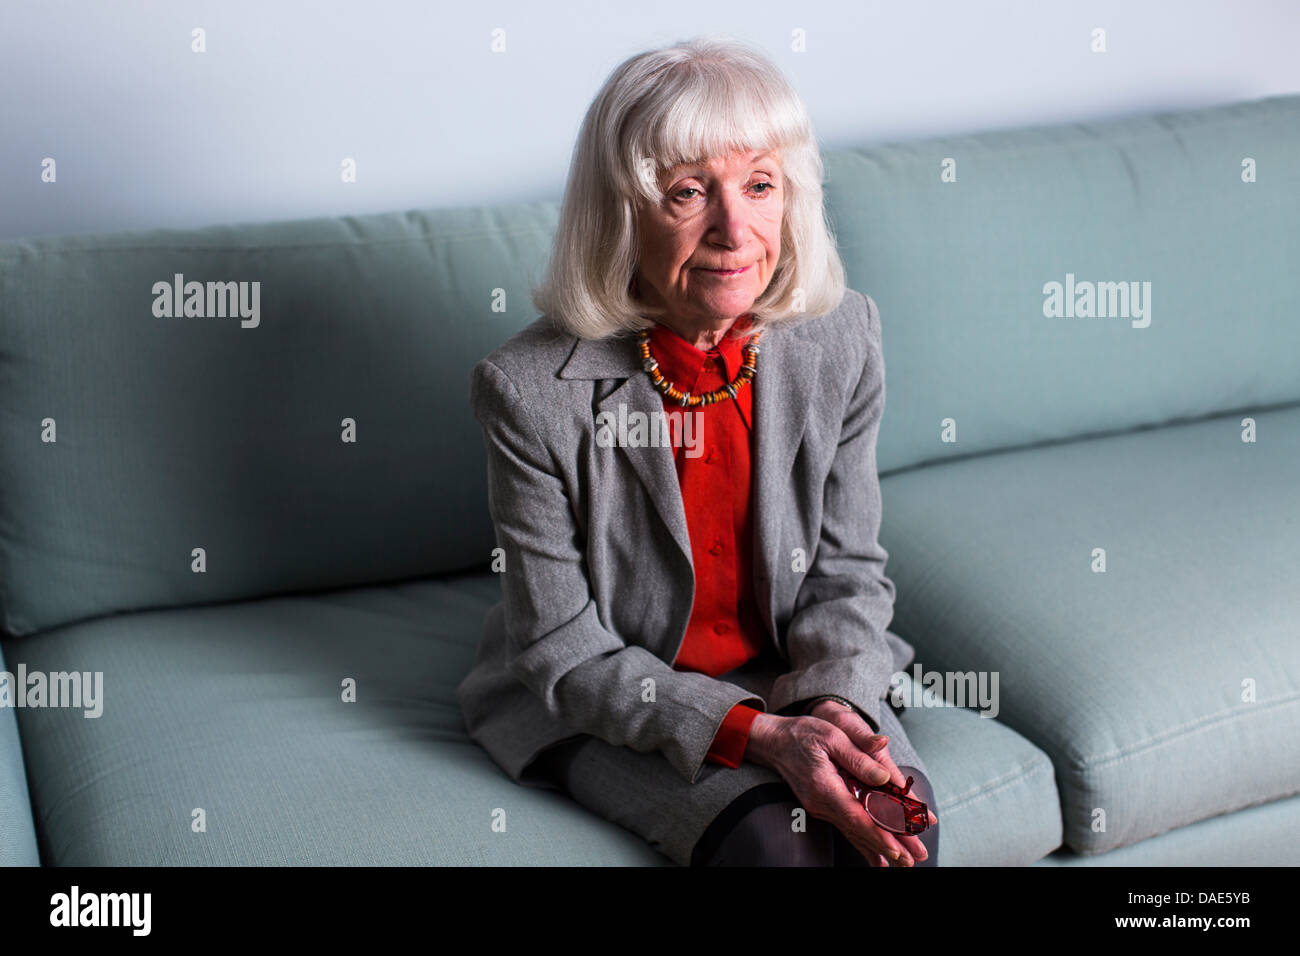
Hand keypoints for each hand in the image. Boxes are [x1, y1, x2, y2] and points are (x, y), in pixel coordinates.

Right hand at [745, 704, 934, 866]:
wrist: (774, 742)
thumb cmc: (803, 734)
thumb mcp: (832, 736)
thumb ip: (859, 757)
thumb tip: (885, 778)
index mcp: (825, 786)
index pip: (855, 816)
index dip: (877, 834)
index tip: (896, 848)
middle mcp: (821, 803)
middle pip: (859, 829)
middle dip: (887, 846)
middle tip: (911, 859)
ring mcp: (821, 807)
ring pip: (854, 831)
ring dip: (878, 847)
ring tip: (902, 861)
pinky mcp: (823, 806)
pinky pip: (847, 827)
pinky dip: (863, 841)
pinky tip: (876, 857)